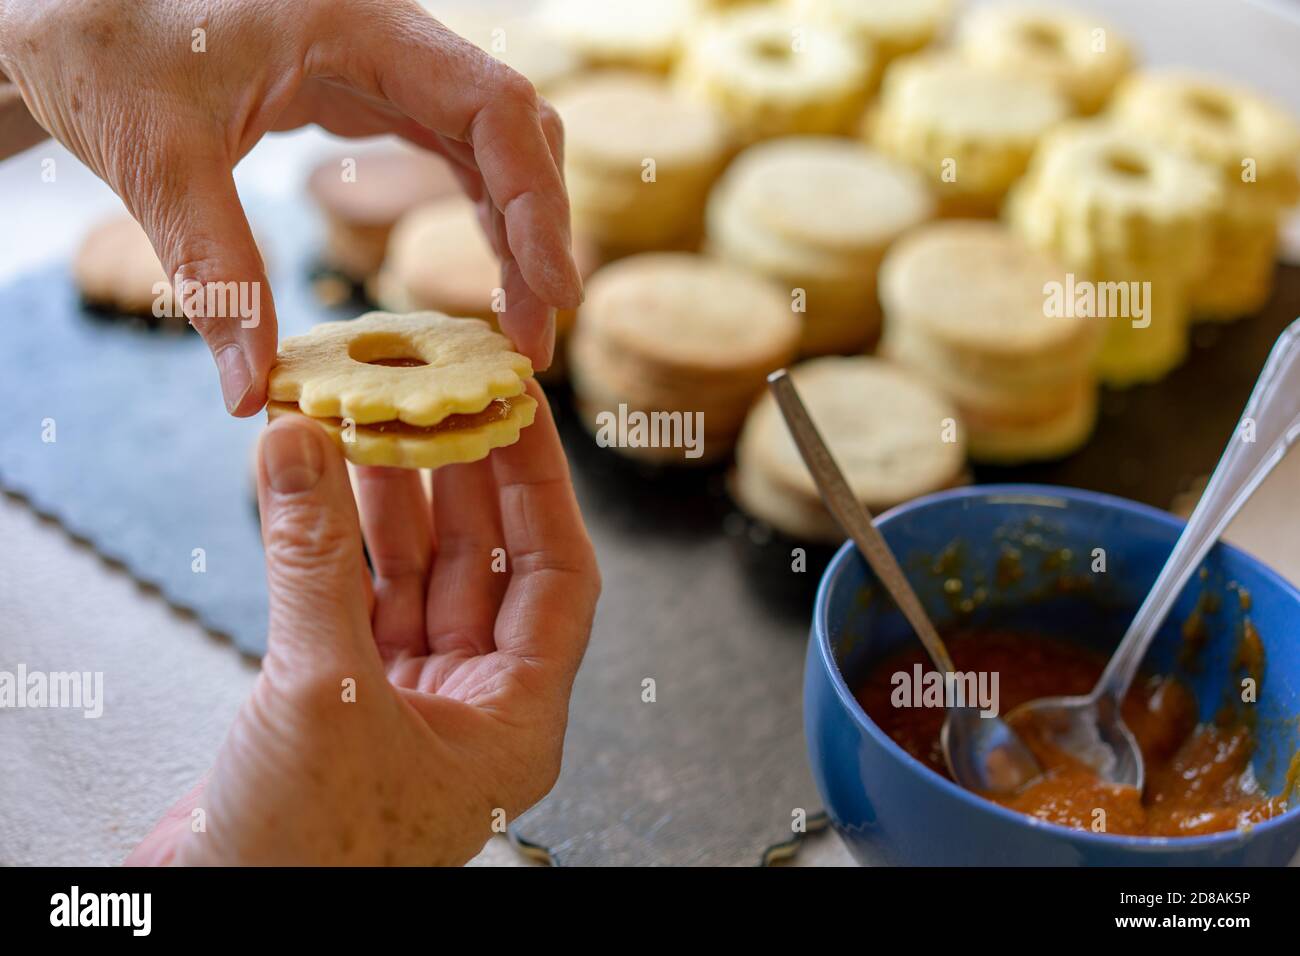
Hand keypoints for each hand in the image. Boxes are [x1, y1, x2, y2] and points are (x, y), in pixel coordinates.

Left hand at [0, 0, 579, 411]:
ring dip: (519, 235)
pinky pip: (461, 154)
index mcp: (358, 23)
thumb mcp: (156, 162)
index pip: (493, 108)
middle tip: (533, 337)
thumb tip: (252, 396)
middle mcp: (394, 35)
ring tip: (518, 327)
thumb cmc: (101, 48)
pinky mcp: (376, 90)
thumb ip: (215, 275)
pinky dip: (486, 219)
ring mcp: (391, 62)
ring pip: (499, 146)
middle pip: (516, 131)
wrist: (65, 5)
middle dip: (538, 234)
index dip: (538, 202)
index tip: (552, 294)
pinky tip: (488, 278)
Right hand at [126, 383, 598, 864]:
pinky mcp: (345, 700)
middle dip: (460, 477)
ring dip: (389, 499)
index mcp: (517, 721)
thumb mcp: (320, 690)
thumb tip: (300, 446)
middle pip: (484, 564)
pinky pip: (355, 599)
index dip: (542, 487)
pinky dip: (333, 543)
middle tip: (440, 395)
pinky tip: (317, 485)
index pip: (558, 576)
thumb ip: (313, 560)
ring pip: (415, 574)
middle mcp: (475, 708)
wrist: (214, 924)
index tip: (522, 410)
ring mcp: (411, 703)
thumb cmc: (300, 857)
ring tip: (370, 417)